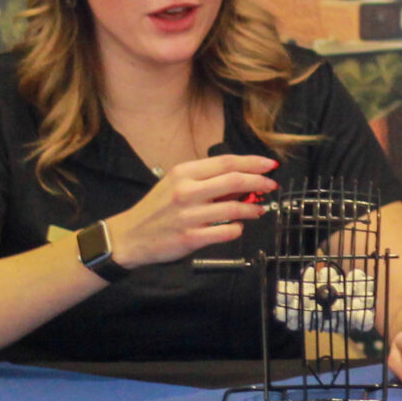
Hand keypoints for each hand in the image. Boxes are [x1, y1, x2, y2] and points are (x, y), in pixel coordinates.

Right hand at [104, 155, 277, 269]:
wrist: (130, 236)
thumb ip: (206, 180)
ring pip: (233, 208)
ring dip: (252, 208)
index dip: (253, 163)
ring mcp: (188, 216)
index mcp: (183, 173)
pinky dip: (237, 229)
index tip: (269, 165)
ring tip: (259, 209)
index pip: (227, 162)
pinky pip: (225, 232)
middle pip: (234, 181)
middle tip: (271, 185)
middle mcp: (186, 191)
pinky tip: (239, 227)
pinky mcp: (190, 238)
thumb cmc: (156, 209)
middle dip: (259, 182)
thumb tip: (241, 180)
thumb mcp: (176, 184)